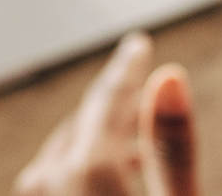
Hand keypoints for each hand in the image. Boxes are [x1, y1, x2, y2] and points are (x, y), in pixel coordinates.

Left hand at [14, 32, 199, 195]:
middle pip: (89, 123)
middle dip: (120, 105)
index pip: (111, 99)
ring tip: (139, 137)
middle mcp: (48, 178)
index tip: (137, 44)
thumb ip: (173, 150)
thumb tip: (170, 77)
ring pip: (71, 147)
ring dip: (103, 137)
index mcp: (87, 170)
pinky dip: (85, 164)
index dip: (130, 69)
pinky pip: (56, 172)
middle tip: (144, 82)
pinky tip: (116, 171)